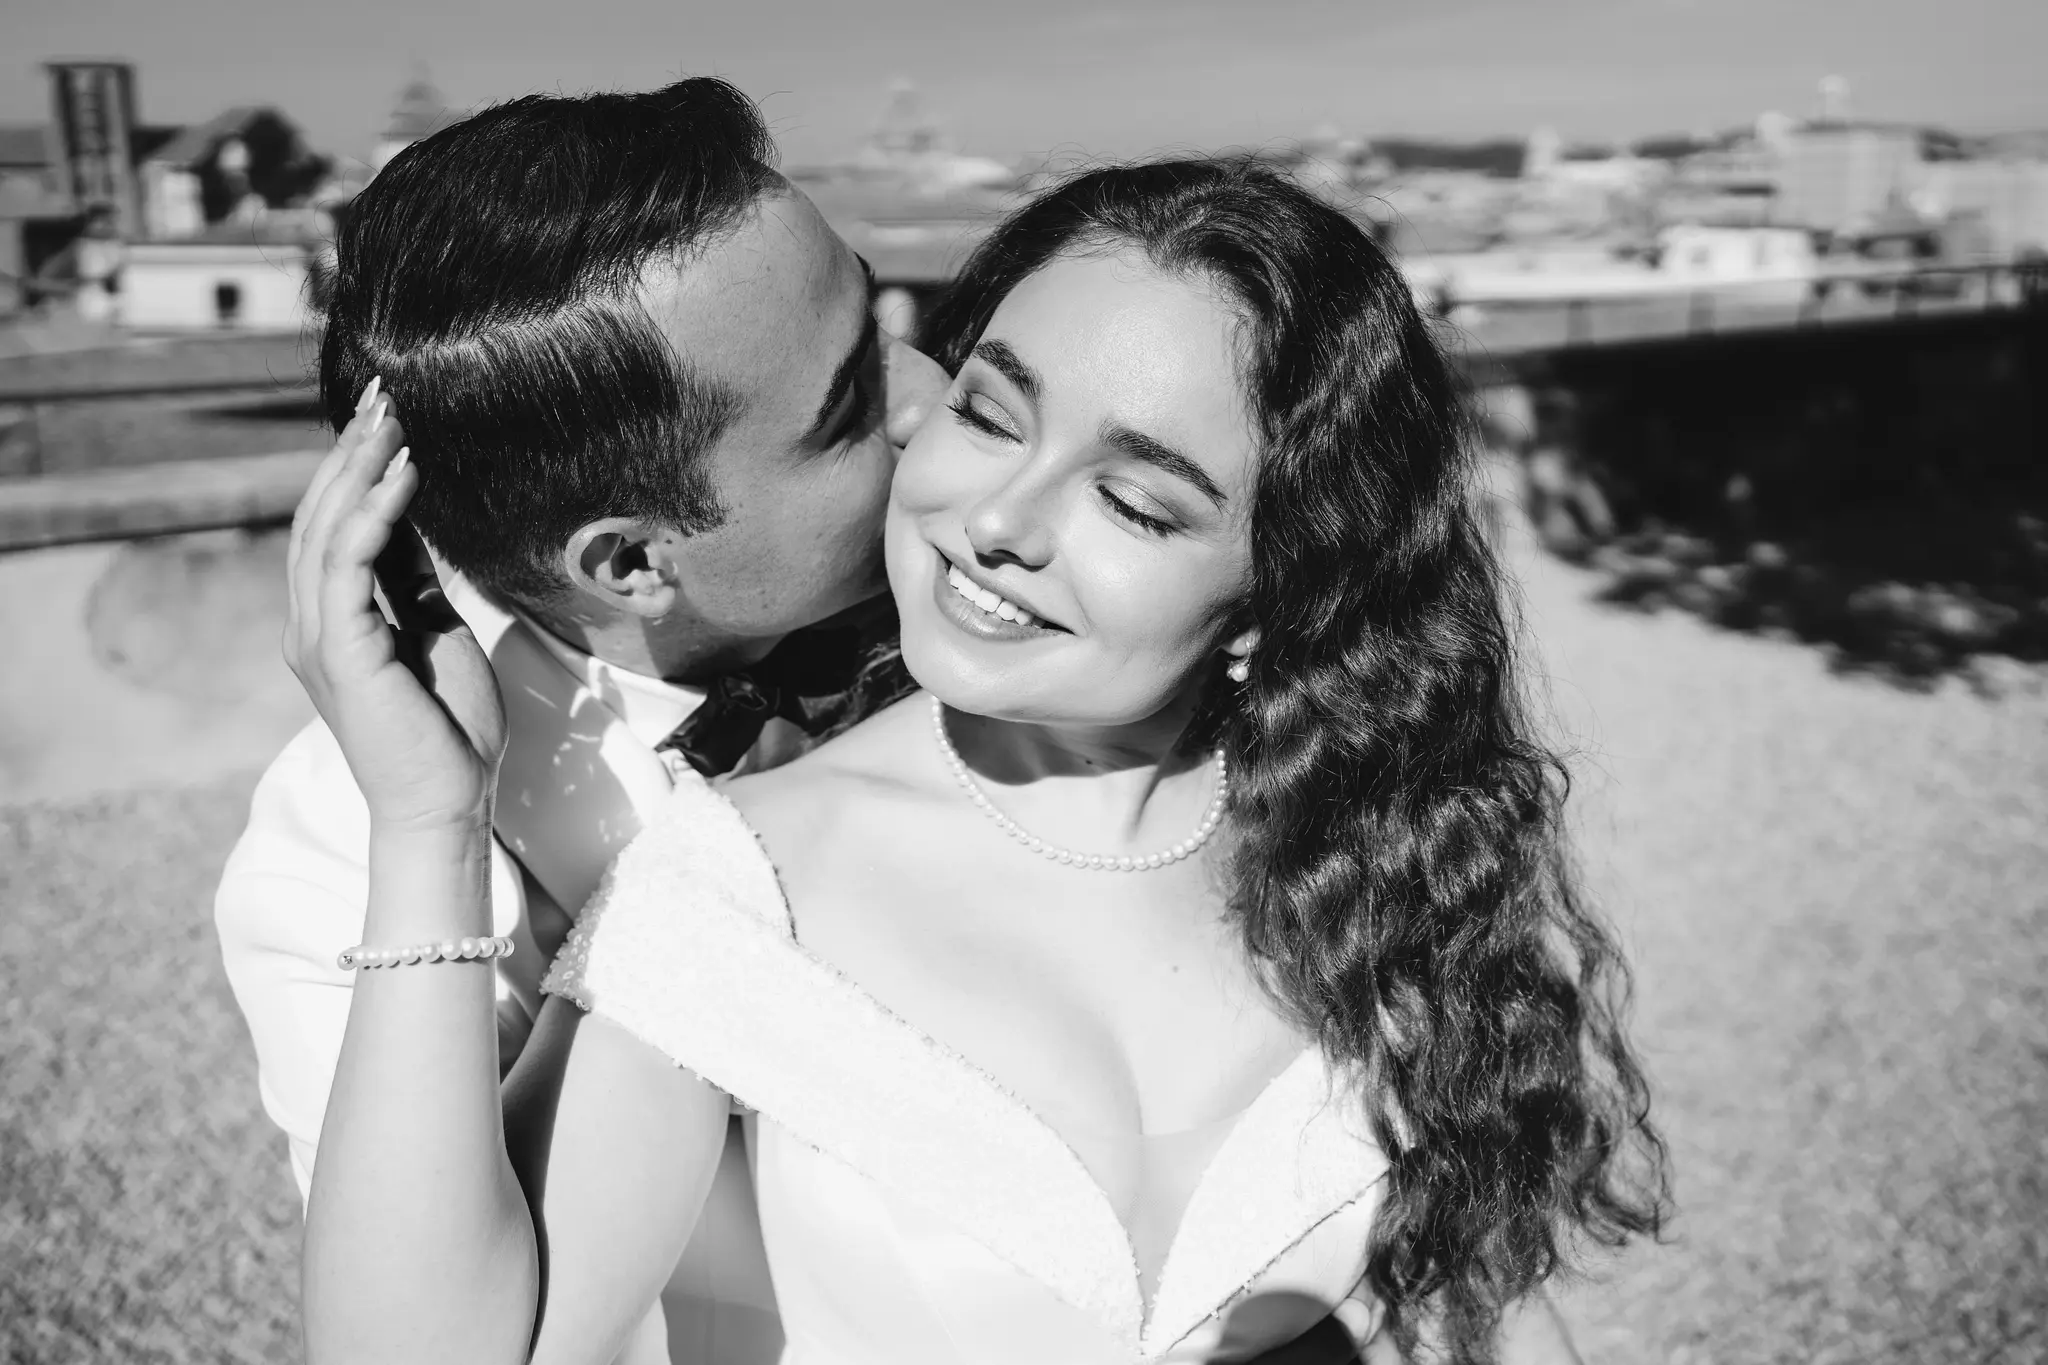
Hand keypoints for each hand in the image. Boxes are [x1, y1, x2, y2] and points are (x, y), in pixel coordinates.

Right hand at [284, 380, 506, 833]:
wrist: (447, 803)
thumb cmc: (448, 730)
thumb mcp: (434, 634)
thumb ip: (413, 584)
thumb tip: (412, 527)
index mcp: (332, 622)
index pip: (334, 528)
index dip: (357, 469)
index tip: (389, 417)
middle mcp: (312, 625)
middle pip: (319, 517)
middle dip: (351, 452)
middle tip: (385, 396)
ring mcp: (318, 638)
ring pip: (325, 531)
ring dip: (360, 469)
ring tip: (394, 419)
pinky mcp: (340, 652)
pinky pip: (348, 565)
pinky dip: (374, 513)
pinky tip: (405, 474)